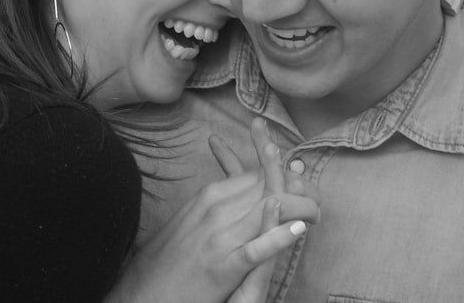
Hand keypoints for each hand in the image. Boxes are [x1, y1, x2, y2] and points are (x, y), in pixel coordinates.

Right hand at [106, 120, 318, 302]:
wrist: (146, 289)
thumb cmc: (171, 255)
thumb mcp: (194, 218)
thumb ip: (222, 202)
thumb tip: (248, 189)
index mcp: (209, 195)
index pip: (256, 174)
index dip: (284, 176)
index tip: (302, 182)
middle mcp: (215, 209)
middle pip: (266, 187)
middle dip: (297, 188)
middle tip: (317, 198)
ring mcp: (219, 237)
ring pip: (266, 210)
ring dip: (298, 208)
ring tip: (317, 212)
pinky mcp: (222, 266)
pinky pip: (255, 249)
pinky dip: (277, 237)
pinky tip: (297, 230)